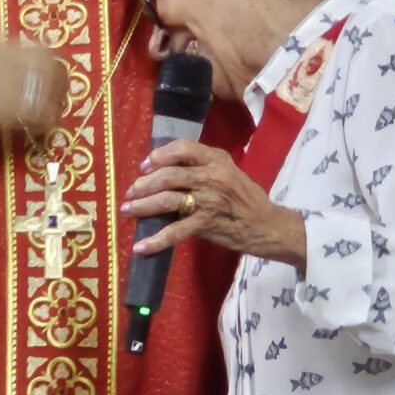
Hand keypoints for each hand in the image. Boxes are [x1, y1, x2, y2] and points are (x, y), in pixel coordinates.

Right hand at [0, 40, 67, 166]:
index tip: (56, 79)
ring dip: (54, 104)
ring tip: (51, 117)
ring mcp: (7, 81)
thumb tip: (28, 73)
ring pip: (47, 90)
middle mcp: (4, 58)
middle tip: (59, 101)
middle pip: (50, 67)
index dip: (53, 66)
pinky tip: (40, 129)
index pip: (41, 49)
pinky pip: (38, 113)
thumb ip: (1, 64)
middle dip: (60, 85)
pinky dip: (44, 122)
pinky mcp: (7, 106)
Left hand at [122, 140, 307, 267]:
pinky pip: (175, 232)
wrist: (266, 225)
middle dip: (144, 183)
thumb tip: (162, 169)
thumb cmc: (244, 197)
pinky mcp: (206, 224)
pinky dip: (156, 240)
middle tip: (130, 191)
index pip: (183, 148)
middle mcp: (212, 177)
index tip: (145, 166)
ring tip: (127, 209)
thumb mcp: (227, 171)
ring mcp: (208, 201)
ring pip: (167, 200)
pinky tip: (140, 246)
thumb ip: (201, 166)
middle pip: (169, 175)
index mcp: (217, 160)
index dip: (159, 155)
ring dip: (143, 205)